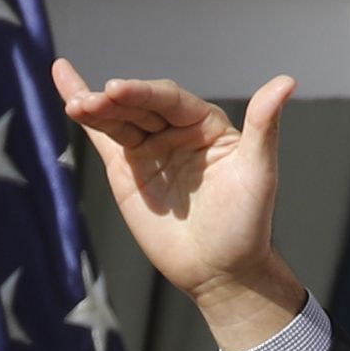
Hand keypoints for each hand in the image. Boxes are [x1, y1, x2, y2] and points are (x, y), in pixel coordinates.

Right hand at [51, 61, 307, 350]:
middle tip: (91, 102)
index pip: (170, 99)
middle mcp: (176, 130)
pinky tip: (64, 79)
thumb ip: (265, 126)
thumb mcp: (258, 172)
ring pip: (118, 119)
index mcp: (206, 124)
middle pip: (139, 106)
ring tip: (76, 105)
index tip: (119, 90)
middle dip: (113, 101)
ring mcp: (149, 147)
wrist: (221, 271)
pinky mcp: (127, 168)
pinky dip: (85, 112)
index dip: (144, 93)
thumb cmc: (247, 224)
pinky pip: (102, 135)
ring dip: (94, 107)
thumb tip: (286, 81)